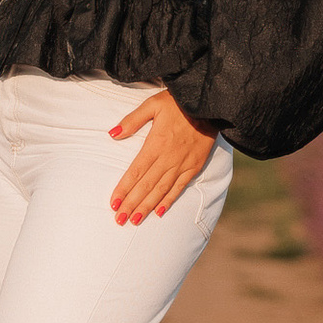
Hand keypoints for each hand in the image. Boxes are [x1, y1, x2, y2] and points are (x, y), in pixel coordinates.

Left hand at [107, 89, 220, 225]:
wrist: (210, 103)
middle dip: (131, 204)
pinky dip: (169, 200)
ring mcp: (182, 164)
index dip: (123, 189)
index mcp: (155, 144)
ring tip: (134, 221)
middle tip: (119, 220)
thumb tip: (112, 134)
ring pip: (161, 190)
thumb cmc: (178, 102)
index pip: (135, 172)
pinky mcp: (194, 166)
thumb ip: (132, 120)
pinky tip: (159, 212)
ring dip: (147, 207)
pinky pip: (179, 187)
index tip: (113, 203)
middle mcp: (168, 158)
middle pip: (146, 186)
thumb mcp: (152, 104)